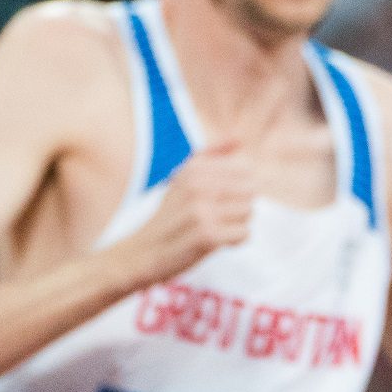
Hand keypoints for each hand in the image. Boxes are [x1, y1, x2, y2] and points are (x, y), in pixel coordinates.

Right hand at [121, 139, 256, 285]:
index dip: (238, 187)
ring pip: (249, 212)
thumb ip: (212, 154)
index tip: (219, 199)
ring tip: (214, 228)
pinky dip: (234, 241)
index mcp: (193, 168)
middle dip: (240, 206)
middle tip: (218, 217)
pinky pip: (244, 234)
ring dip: (237, 224)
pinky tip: (215, 242)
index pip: (245, 169)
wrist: (141, 252)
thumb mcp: (183, 177)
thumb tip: (238, 138)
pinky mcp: (207, 236)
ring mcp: (201, 211)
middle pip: (250, 190)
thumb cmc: (168, 215)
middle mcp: (197, 185)